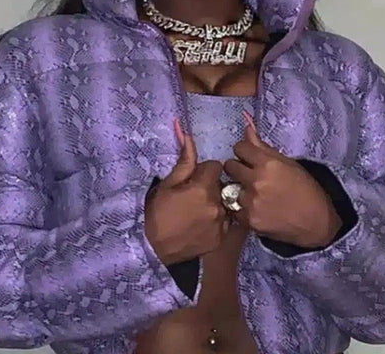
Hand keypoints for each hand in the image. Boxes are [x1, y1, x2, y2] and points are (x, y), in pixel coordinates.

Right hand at [144, 118, 230, 265]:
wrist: (157, 251)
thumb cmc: (158, 214)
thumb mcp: (167, 185)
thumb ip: (184, 161)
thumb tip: (187, 134)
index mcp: (203, 187)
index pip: (216, 166)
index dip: (204, 171)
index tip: (194, 179)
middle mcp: (217, 204)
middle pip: (222, 183)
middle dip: (211, 185)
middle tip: (193, 196)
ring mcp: (222, 222)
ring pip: (226, 201)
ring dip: (216, 202)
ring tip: (198, 211)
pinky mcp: (223, 236)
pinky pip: (227, 220)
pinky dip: (218, 219)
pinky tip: (203, 224)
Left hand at [222, 112, 342, 247]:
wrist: (317, 223)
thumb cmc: (306, 189)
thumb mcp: (289, 163)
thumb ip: (263, 147)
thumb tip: (247, 128)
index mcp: (268, 163)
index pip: (240, 147)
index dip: (244, 151)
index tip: (249, 157)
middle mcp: (256, 181)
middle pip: (230, 166)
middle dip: (238, 168)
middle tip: (249, 175)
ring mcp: (251, 202)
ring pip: (230, 188)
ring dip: (239, 189)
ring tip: (255, 195)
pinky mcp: (249, 220)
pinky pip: (234, 208)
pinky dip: (241, 208)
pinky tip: (256, 208)